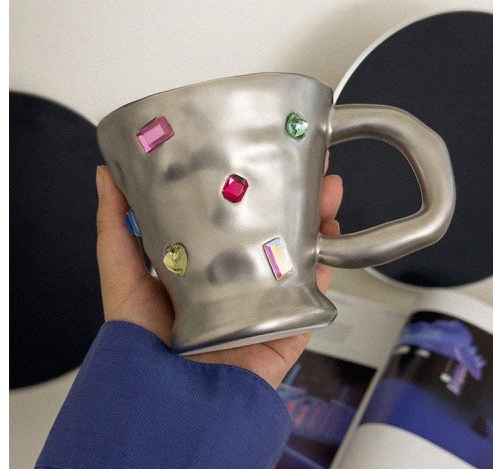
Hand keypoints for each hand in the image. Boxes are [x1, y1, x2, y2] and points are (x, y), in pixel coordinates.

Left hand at [96, 156, 342, 387]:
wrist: (171, 396)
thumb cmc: (140, 338)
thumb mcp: (122, 273)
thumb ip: (115, 226)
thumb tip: (104, 175)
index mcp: (205, 262)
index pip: (232, 215)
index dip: (248, 185)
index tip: (259, 153)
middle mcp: (238, 277)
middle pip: (273, 228)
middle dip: (293, 195)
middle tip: (307, 162)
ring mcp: (265, 299)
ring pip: (299, 253)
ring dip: (317, 221)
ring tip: (328, 189)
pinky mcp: (285, 325)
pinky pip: (312, 293)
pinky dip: (325, 266)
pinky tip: (330, 238)